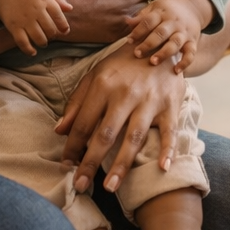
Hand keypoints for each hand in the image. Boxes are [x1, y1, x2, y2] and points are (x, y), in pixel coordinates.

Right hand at [0, 0, 71, 55]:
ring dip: (43, 42)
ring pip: (39, 38)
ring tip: (43, 41)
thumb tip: (70, 8)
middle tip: (51, 35)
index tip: (65, 30)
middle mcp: (35, 10)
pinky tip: (33, 52)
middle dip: (53, 35)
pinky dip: (28, 50)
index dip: (64, 26)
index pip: (59, 16)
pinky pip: (22, 42)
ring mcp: (24, 19)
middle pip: (50, 29)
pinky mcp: (13, 26)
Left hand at [54, 45, 185, 193]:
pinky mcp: (170, 104)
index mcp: (104, 85)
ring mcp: (150, 100)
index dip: (73, 147)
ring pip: (134, 137)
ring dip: (122, 164)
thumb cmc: (123, 64)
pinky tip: (162, 168)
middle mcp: (126, 93)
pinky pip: (170, 130)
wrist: (160, 42)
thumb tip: (59, 131)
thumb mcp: (96, 75)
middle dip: (91, 162)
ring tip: (110, 187)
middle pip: (106, 134)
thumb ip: (77, 102)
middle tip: (81, 186)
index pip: (84, 123)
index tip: (66, 166)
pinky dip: (168, 150)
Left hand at [126, 0, 210, 71]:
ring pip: (175, 43)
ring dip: (164, 53)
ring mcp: (184, 32)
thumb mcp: (154, 8)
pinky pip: (191, 53)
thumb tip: (126, 21)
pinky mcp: (192, 41)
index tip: (129, 41)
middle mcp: (174, 22)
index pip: (149, 21)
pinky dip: (185, 62)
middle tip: (137, 53)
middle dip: (149, 44)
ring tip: (153, 62)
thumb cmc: (167, 10)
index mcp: (162, 13)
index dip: (138, 31)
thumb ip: (141, 16)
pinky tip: (176, 71)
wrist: (192, 7)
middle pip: (161, 32)